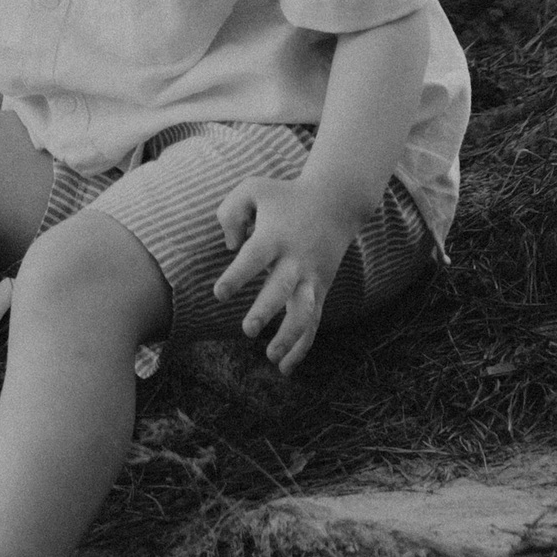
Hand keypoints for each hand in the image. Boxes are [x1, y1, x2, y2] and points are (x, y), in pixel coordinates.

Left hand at [211, 175, 354, 375]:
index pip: (254, 259)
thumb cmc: (285, 196)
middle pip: (282, 288)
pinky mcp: (321, 289)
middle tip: (248, 329)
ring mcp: (312, 277)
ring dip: (290, 336)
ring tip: (270, 358)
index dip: (237, 276)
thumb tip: (230, 246)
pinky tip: (285, 368)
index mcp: (275, 236)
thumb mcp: (253, 188)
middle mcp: (296, 259)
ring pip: (304, 312)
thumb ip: (230, 212)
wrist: (336, 201)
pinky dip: (302, 346)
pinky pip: (314, 322)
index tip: (220, 293)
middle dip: (266, 310)